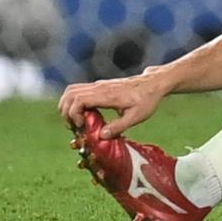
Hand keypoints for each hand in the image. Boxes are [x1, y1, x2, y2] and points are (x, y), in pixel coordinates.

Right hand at [58, 69, 172, 137]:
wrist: (154, 84)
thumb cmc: (147, 100)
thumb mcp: (137, 116)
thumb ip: (119, 127)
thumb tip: (101, 136)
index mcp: (107, 95)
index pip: (79, 99)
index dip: (74, 113)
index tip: (82, 125)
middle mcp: (100, 87)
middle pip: (70, 94)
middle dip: (66, 111)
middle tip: (75, 125)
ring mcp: (99, 85)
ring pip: (72, 91)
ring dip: (68, 106)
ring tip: (77, 121)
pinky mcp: (100, 86)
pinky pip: (79, 91)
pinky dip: (75, 103)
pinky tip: (85, 115)